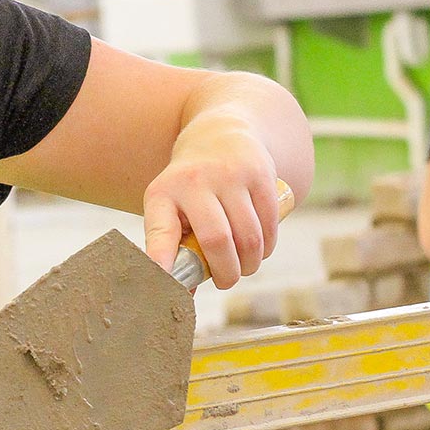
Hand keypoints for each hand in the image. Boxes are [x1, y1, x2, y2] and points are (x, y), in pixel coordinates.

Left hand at [142, 114, 283, 289]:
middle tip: (225, 281)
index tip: (163, 283)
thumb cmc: (189, 185)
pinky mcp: (260, 174)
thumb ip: (175, 247)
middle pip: (217, 240)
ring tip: (243, 268)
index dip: (161, 258)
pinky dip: (267, 247)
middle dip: (226, 273)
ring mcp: (230, 175)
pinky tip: (259, 251)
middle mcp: (194, 181)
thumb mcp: (170, 205)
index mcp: (163, 193)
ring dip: (250, 264)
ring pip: (248, 237)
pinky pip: (269, 224)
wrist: (219, 133)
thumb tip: (183, 296)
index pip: (160, 230)